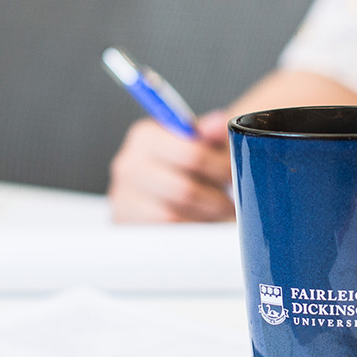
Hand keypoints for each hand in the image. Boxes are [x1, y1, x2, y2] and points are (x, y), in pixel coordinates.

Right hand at [108, 111, 234, 222]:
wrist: (161, 185)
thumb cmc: (185, 162)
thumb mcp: (200, 141)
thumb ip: (211, 132)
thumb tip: (220, 122)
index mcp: (145, 136)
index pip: (191, 154)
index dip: (221, 169)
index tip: (234, 176)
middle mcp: (128, 164)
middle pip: (183, 189)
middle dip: (215, 199)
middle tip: (231, 203)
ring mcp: (121, 195)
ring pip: (172, 215)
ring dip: (203, 218)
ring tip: (217, 213)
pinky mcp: (123, 221)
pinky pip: (161, 233)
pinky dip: (186, 231)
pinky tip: (198, 223)